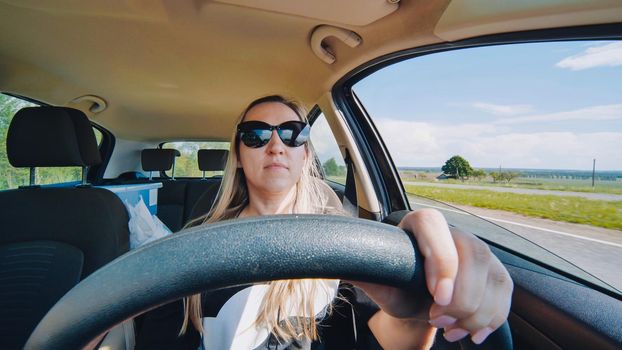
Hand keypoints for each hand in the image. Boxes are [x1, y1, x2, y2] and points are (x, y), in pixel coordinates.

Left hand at [354, 209, 512, 345]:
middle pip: (473, 258)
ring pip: (493, 281)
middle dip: (458, 301)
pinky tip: (468, 331)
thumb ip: (365, 272)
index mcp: (423, 222)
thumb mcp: (380, 282)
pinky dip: (488, 321)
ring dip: (473, 316)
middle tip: (435, 319)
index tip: (437, 297)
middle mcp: (456, 231)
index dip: (442, 261)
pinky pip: (504, 299)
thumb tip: (342, 265)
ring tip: (448, 327)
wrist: (417, 300)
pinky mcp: (498, 273)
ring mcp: (482, 251)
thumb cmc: (398, 285)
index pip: (435, 227)